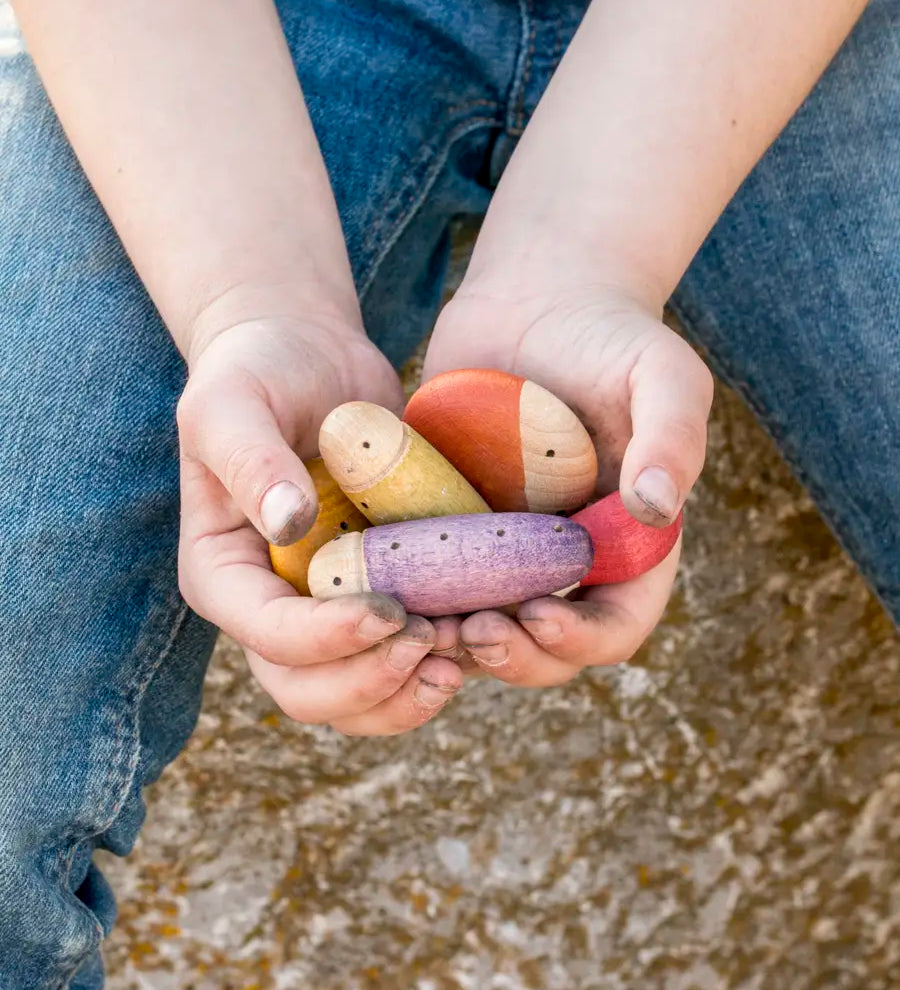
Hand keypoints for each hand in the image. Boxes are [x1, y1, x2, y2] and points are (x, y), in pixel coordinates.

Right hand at [176, 316, 462, 732]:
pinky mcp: (377, 596)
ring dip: (410, 693)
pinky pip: (401, 660)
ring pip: (358, 697)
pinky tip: (482, 632)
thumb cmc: (259, 372)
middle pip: (309, 691)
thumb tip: (290, 523)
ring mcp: (327, 610)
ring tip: (462, 652)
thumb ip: (251, 460)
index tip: (388, 609)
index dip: (327, 640)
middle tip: (431, 641)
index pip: (268, 635)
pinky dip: (439, 663)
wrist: (308, 355)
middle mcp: (273, 607)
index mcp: (226, 573)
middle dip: (370, 684)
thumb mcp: (233, 403)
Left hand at [422, 282, 712, 686]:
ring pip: (486, 630)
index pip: (618, 623)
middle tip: (471, 633)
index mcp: (628, 544)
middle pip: (549, 647)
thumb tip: (655, 508)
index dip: (583, 640)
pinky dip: (414, 601)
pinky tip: (383, 592)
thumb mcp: (660, 374)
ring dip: (457, 645)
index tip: (538, 616)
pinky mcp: (456, 530)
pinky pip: (435, 585)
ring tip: (421, 628)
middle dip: (515, 656)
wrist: (533, 300)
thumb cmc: (609, 335)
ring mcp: (509, 551)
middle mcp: (569, 561)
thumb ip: (673, 435)